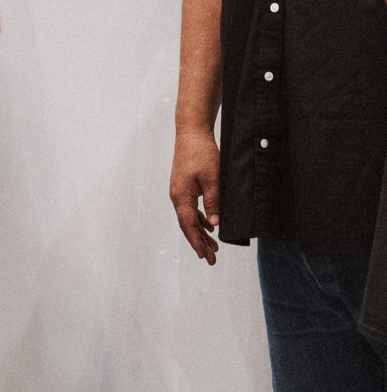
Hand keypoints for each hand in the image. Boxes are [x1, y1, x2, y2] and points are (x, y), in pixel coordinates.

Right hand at [168, 128, 221, 264]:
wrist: (191, 134)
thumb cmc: (200, 153)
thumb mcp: (212, 179)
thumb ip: (213, 202)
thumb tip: (214, 223)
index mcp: (181, 196)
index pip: (188, 225)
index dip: (196, 242)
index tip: (205, 256)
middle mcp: (177, 196)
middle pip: (187, 225)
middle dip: (199, 242)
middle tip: (211, 258)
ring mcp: (179, 192)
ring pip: (189, 218)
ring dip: (200, 233)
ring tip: (213, 246)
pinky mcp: (184, 187)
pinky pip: (190, 208)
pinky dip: (200, 219)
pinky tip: (209, 226)